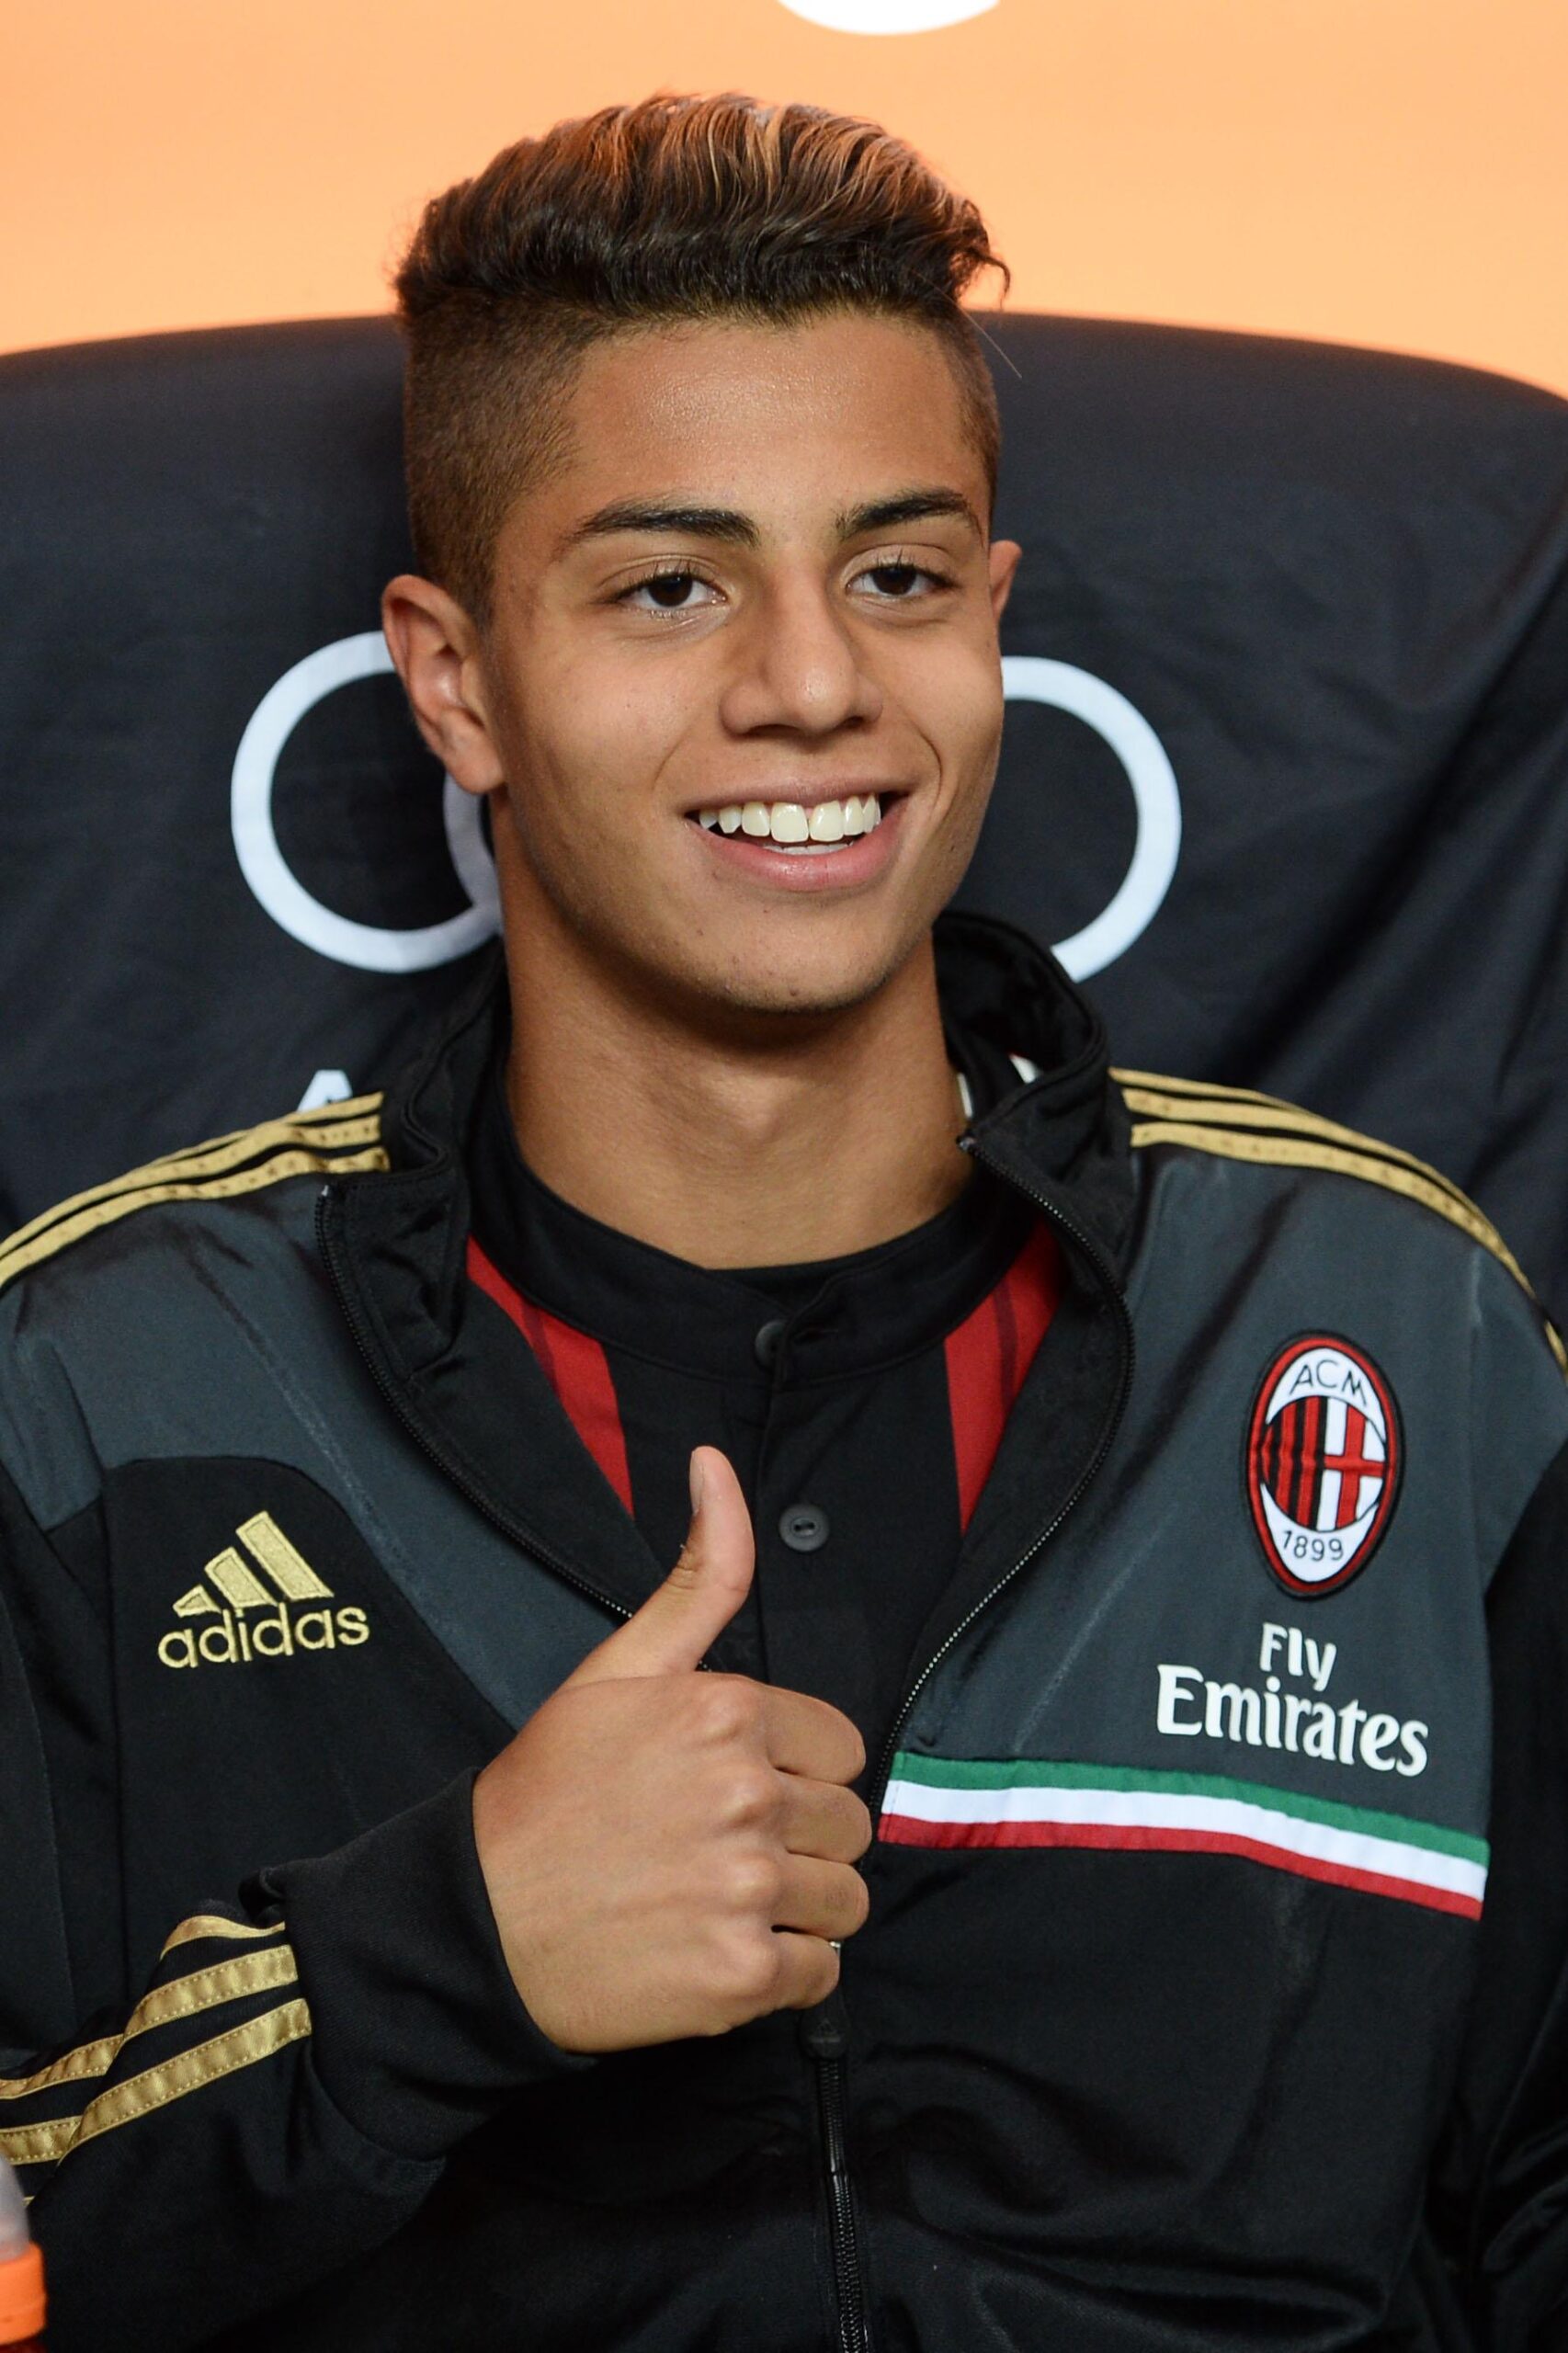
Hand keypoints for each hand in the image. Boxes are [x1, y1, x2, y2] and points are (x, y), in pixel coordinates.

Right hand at [472, 1446, 871, 2052]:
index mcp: (728, 1712)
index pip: (839, 1749)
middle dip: (798, 1840)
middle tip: (716, 1851)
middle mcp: (748, 1794)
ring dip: (798, 1909)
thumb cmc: (547, 1792)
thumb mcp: (618, 1667)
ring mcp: (747, 1888)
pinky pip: (822, 1975)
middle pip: (848, 1825)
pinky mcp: (742, 1977)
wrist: (474, 1924)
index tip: (724, 1790)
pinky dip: (784, 1974)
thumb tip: (715, 1463)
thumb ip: (699, 1574)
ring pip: (846, 1900)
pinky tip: (719, 1954)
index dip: (790, 1772)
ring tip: (719, 1903)